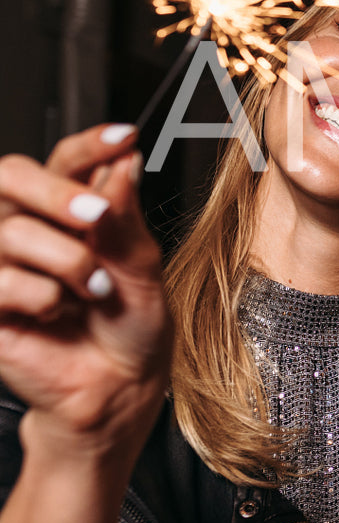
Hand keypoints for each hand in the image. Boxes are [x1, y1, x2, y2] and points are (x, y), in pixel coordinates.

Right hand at [0, 125, 170, 470]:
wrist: (118, 386)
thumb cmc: (132, 325)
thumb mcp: (141, 266)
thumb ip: (124, 215)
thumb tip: (121, 162)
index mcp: (69, 211)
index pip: (65, 160)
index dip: (89, 144)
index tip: (122, 136)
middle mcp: (29, 228)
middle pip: (12, 176)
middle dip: (58, 193)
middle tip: (95, 216)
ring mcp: (2, 263)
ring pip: (13, 230)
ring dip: (67, 261)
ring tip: (93, 290)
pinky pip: (2, 279)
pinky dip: (42, 297)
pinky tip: (56, 314)